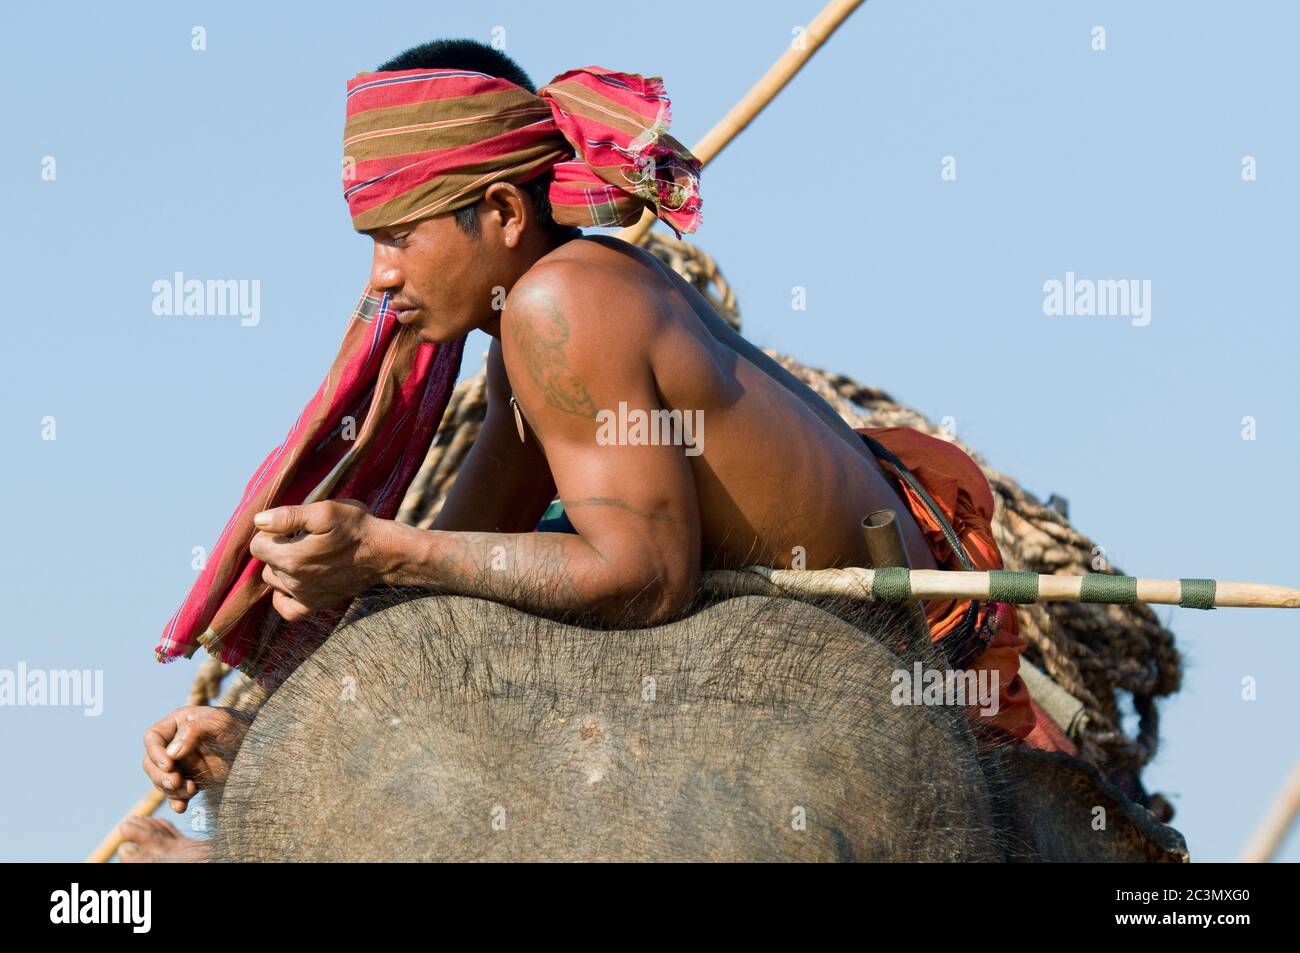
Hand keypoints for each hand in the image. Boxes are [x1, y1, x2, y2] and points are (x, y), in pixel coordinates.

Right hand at [142, 706, 251, 812]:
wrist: (261, 747)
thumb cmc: (241, 727)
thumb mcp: (220, 721)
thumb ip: (194, 730)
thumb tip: (171, 753)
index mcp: (178, 723)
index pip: (152, 737)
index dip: (155, 753)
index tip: (169, 766)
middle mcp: (176, 743)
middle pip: (151, 762)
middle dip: (160, 775)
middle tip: (177, 782)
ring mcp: (183, 763)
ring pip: (161, 780)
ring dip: (171, 789)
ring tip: (192, 790)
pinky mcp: (192, 779)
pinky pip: (175, 793)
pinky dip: (176, 801)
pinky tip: (182, 807)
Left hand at [250, 498, 383, 622]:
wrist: (385, 553)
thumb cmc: (357, 528)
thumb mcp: (325, 511)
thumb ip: (288, 516)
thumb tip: (259, 521)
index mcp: (290, 557)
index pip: (257, 545)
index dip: (270, 531)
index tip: (291, 526)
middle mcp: (293, 580)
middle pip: (266, 563)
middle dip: (278, 548)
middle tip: (302, 537)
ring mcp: (304, 595)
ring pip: (275, 581)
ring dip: (282, 568)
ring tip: (305, 554)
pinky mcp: (315, 604)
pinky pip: (286, 609)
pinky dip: (284, 596)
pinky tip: (294, 582)